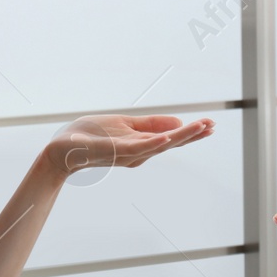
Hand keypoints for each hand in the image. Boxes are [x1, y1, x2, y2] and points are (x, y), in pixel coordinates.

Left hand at [44, 114, 213, 176]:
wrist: (63, 148)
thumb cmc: (91, 136)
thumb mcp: (125, 124)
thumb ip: (150, 124)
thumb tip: (178, 122)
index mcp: (142, 145)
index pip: (171, 138)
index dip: (191, 132)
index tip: (210, 124)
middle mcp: (139, 153)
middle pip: (171, 143)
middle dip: (192, 135)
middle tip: (213, 126)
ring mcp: (128, 154)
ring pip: (160, 145)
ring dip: (180, 136)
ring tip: (200, 127)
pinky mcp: (115, 151)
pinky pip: (137, 148)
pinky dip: (153, 143)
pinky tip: (167, 138)